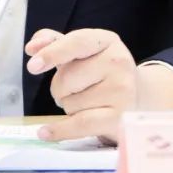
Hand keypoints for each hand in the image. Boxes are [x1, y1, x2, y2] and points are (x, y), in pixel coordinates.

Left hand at [25, 29, 172, 143]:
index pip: (77, 43)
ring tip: (88, 102)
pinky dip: (60, 130)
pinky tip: (45, 132)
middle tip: (76, 88)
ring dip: (69, 106)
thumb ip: (55, 43)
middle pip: (66, 78)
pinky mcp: (120, 117)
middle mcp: (118, 62)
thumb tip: (32, 49)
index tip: (32, 65)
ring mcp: (122, 90)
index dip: (53, 53)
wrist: (139, 96)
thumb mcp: (83, 51)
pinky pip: (80, 124)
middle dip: (61, 87)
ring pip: (70, 103)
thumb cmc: (102, 71)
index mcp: (106, 40)